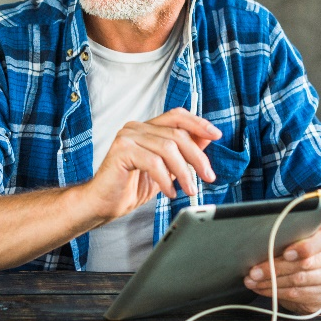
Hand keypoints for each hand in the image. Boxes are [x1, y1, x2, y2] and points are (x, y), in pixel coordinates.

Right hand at [80, 108, 221, 222]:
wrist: (103, 204)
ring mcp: (127, 137)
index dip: (198, 123)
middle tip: (208, 176)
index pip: (176, 116)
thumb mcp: (165, 169)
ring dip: (184, 172)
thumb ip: (182, 152)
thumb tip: (206, 137)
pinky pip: (153, 162)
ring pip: (167, 148)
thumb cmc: (130, 187)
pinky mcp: (121, 151)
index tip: (217, 135)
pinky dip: (165, 179)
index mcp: (146, 128)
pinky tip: (169, 192)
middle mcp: (136, 128)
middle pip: (177, 134)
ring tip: (189, 189)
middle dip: (197, 157)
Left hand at [243, 220, 320, 314]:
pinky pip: (297, 295)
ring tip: (252, 282)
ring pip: (298, 282)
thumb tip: (259, 244)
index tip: (286, 254)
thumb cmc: (300, 247)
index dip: (303, 248)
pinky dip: (276, 293)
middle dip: (274, 269)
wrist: (318, 266)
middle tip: (254, 272)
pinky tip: (262, 289)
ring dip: (271, 284)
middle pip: (303, 265)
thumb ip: (287, 238)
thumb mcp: (297, 237)